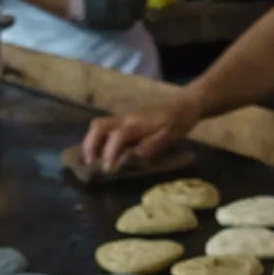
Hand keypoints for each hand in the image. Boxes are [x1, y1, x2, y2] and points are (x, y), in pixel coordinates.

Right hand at [82, 93, 202, 171]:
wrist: (183, 105)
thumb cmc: (178, 121)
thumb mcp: (171, 135)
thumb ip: (154, 144)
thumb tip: (136, 153)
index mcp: (136, 123)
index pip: (116, 136)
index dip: (109, 153)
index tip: (108, 169)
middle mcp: (125, 119)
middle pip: (98, 126)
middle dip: (90, 145)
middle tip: (90, 163)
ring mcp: (123, 118)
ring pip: (99, 125)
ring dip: (91, 142)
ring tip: (92, 160)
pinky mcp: (124, 120)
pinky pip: (105, 128)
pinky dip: (98, 140)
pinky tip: (101, 153)